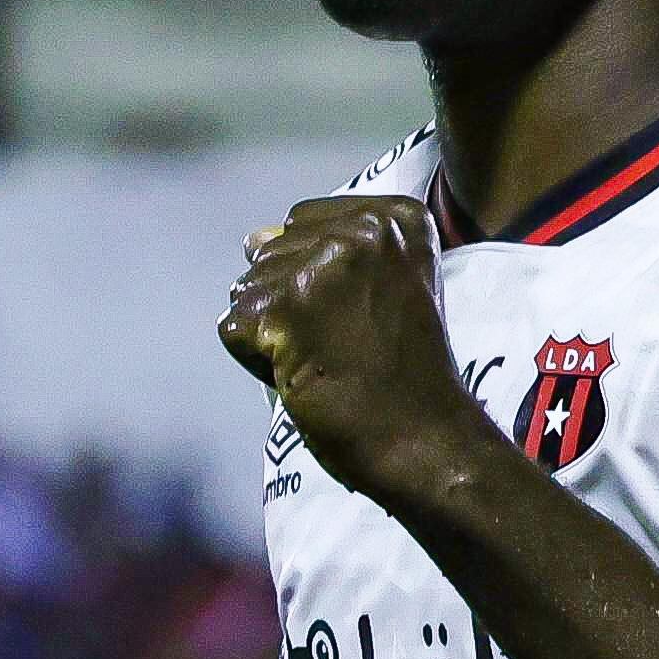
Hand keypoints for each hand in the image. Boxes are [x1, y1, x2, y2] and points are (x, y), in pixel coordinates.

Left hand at [220, 196, 487, 502]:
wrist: (425, 439)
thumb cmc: (409, 376)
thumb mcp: (391, 289)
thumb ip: (327, 252)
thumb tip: (252, 238)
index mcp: (392, 218)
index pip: (305, 223)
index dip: (316, 276)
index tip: (358, 314)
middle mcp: (358, 229)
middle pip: (273, 251)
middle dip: (291, 301)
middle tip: (342, 344)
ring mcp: (317, 267)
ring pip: (248, 288)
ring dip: (273, 331)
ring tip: (325, 360)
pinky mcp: (281, 307)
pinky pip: (233, 326)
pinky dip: (256, 360)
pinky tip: (303, 376)